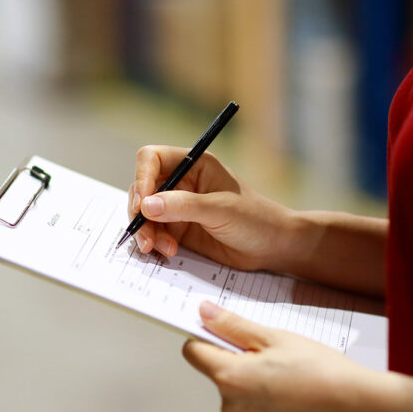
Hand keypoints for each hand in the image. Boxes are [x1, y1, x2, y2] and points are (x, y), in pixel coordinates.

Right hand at [129, 145, 290, 269]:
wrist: (272, 247)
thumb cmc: (255, 219)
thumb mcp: (220, 209)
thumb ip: (184, 206)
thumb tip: (147, 205)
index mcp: (193, 164)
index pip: (152, 158)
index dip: (142, 177)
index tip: (143, 203)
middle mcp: (181, 182)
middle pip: (142, 189)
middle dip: (139, 213)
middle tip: (146, 236)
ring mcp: (177, 207)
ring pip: (145, 214)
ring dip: (146, 232)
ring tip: (162, 249)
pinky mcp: (178, 229)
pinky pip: (154, 233)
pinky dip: (155, 243)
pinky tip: (169, 253)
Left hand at [182, 301, 390, 411]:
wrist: (354, 406)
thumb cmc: (319, 370)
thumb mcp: (273, 337)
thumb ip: (232, 325)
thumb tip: (205, 313)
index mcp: (230, 376)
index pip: (193, 352)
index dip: (206, 337)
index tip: (222, 331)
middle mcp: (232, 405)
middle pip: (218, 373)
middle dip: (236, 360)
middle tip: (270, 354)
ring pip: (236, 395)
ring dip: (250, 383)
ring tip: (284, 376)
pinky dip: (264, 404)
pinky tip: (289, 395)